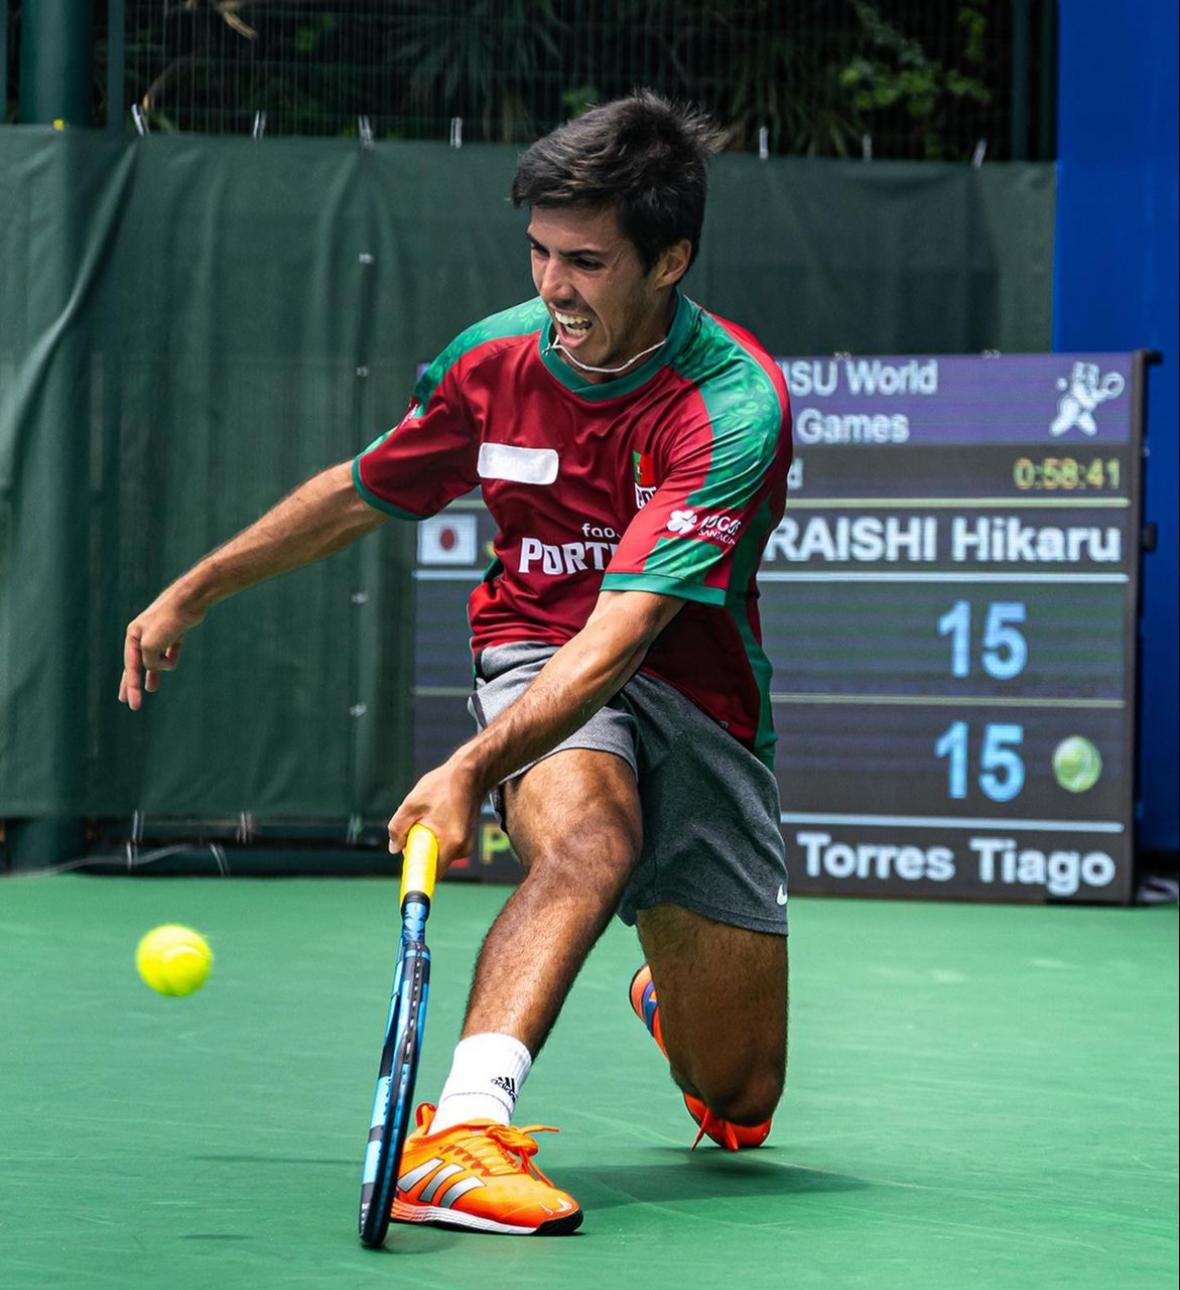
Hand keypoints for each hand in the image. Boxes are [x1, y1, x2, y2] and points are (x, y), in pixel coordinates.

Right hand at [118, 591, 205, 709]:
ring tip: (151, 689)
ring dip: (153, 673)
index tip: (132, 705)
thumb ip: (149, 661)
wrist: (188, 601)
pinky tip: (170, 665)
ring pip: (155, 658)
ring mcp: (160, 633)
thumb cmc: (167, 621)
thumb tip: (154, 669)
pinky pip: (171, 649)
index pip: (130, 667)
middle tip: (127, 701)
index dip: (131, 687)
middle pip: (137, 664)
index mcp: (133, 635)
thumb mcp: (151, 645)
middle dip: (132, 683)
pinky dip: (170, 658)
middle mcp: (144, 634)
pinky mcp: (176, 631)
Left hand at [387, 757, 482, 872]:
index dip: (415, 874)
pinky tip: (436, 814)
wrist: (471, 772)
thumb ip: (398, 828)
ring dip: (426, 841)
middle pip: (433, 864)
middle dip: (418, 851)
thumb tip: (395, 848)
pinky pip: (445, 845)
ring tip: (427, 815)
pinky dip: (436, 835)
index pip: (431, 874)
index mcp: (450, 843)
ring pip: (438, 853)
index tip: (406, 865)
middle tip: (412, 828)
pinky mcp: (466, 839)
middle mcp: (462, 849)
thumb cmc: (442, 785)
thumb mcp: (412, 803)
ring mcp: (466, 844)